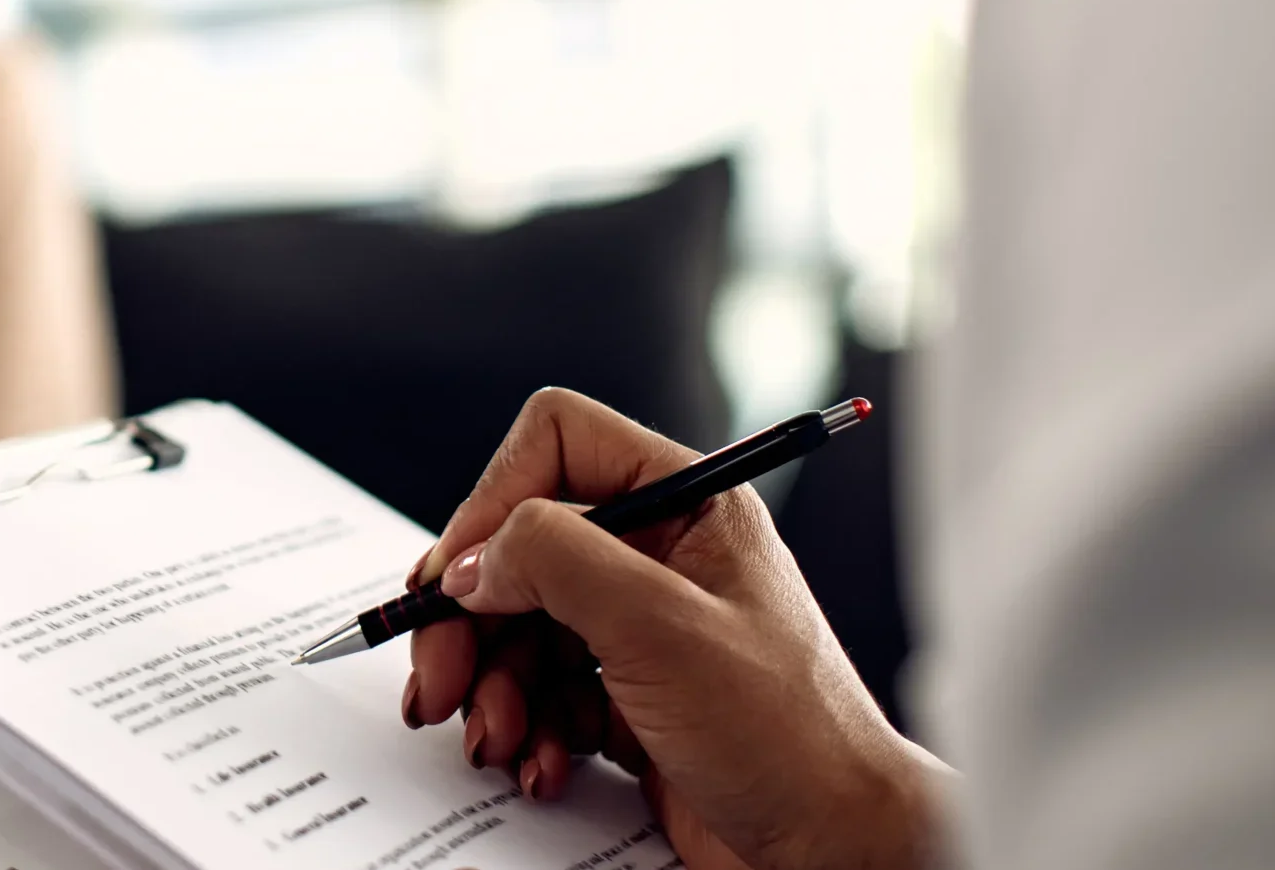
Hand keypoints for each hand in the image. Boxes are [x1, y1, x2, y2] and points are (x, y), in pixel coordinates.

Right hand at [405, 390, 947, 869]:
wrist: (837, 851)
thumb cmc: (790, 735)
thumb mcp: (660, 626)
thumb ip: (556, 562)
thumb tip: (474, 558)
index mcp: (689, 502)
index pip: (559, 445)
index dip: (495, 503)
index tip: (458, 577)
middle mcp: (661, 555)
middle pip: (520, 548)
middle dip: (471, 620)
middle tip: (438, 680)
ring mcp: (641, 630)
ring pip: (520, 627)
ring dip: (492, 686)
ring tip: (496, 739)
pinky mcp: (628, 698)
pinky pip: (542, 692)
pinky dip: (525, 728)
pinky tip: (540, 764)